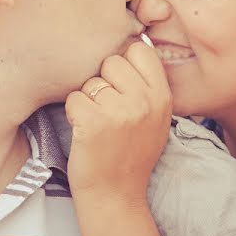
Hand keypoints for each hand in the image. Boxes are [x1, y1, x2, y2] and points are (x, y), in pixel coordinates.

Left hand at [64, 41, 171, 201]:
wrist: (116, 195)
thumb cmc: (132, 154)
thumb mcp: (156, 118)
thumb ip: (148, 84)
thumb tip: (133, 40)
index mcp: (162, 96)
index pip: (140, 49)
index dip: (125, 62)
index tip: (121, 82)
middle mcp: (144, 101)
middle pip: (112, 61)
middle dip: (104, 80)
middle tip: (107, 107)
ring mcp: (119, 112)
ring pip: (91, 81)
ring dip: (88, 99)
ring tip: (98, 123)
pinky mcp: (93, 123)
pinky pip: (74, 98)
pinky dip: (73, 112)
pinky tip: (84, 130)